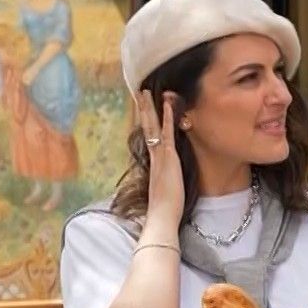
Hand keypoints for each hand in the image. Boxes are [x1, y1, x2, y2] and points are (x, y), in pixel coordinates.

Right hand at [137, 89, 184, 229]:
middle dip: (143, 110)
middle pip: (146, 128)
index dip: (147, 123)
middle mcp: (154, 157)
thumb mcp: (165, 190)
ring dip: (150, 108)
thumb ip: (165, 182)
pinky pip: (166, 133)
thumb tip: (165, 183)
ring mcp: (159, 155)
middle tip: (140, 93)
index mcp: (154, 163)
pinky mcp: (168, 157)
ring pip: (152, 126)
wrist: (161, 216)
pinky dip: (167, 117)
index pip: (149, 138)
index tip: (144, 110)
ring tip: (145, 91)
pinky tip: (168, 104)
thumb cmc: (165, 208)